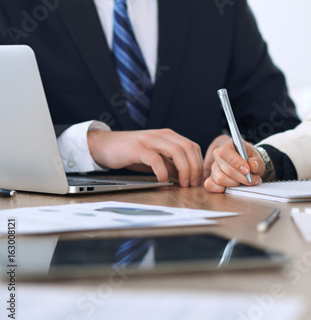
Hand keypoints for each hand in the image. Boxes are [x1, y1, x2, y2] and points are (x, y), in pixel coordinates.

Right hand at [87, 129, 202, 185]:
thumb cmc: (130, 153)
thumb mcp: (155, 157)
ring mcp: (150, 141)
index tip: (198, 179)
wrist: (103, 145)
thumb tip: (186, 176)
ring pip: (177, 151)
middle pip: (188, 148)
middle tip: (193, 184)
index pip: (192, 146)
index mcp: (168, 136)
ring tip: (182, 184)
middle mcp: (161, 135)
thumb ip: (170, 164)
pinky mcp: (137, 149)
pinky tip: (162, 182)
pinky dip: (163, 173)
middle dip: (195, 168)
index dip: (199, 163)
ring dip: (184, 169)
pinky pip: (156, 160)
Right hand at [204, 139, 264, 192]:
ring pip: (219, 179)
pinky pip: (209, 185)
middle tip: (251, 179)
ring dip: (234, 183)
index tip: (247, 170)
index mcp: (228, 145)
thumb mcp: (257, 158)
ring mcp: (213, 167)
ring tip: (244, 182)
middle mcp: (218, 155)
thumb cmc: (250, 159)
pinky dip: (220, 189)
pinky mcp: (210, 178)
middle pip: (225, 168)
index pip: (225, 152)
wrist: (248, 165)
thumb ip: (257, 161)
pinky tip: (231, 187)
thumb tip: (253, 165)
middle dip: (241, 177)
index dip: (236, 162)